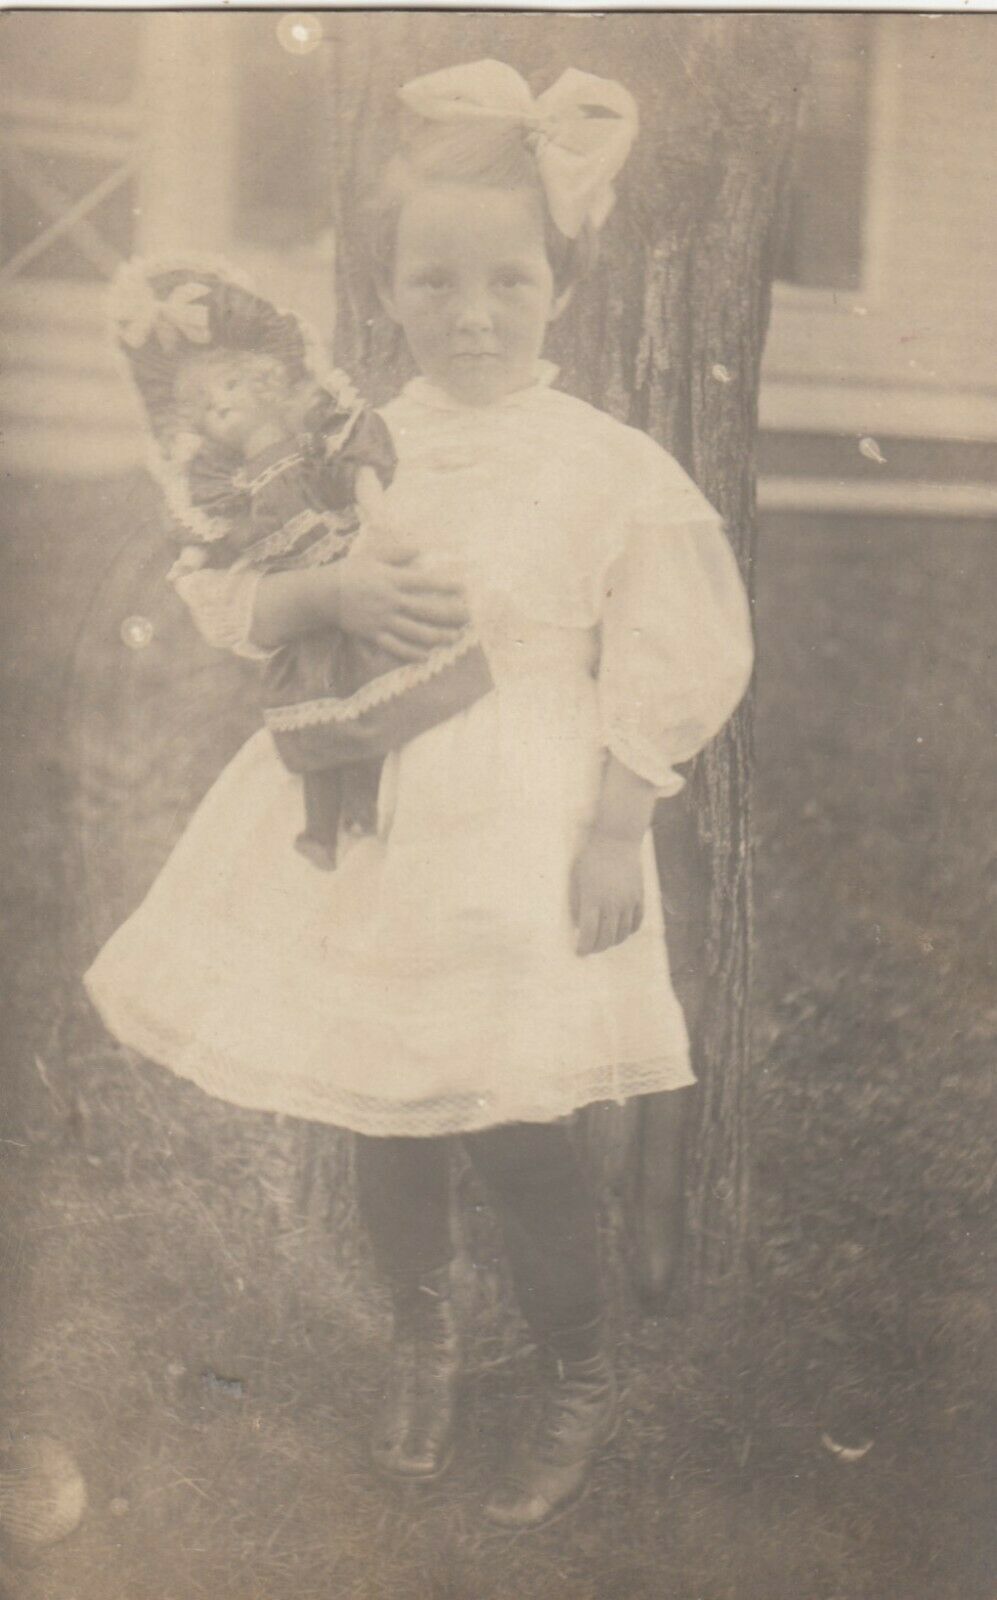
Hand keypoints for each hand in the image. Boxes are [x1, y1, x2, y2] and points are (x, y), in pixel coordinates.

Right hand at [322, 547, 469, 661]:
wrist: (324, 594)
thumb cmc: (350, 571)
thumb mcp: (372, 555)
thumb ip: (397, 553)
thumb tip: (420, 549)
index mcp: (392, 579)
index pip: (425, 582)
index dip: (446, 585)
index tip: (463, 588)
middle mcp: (391, 601)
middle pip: (427, 610)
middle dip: (450, 614)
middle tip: (467, 617)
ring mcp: (383, 620)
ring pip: (416, 632)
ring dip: (438, 636)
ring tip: (454, 638)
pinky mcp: (374, 635)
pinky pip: (396, 647)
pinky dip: (412, 653)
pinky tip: (426, 655)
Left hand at [570, 831, 644, 955]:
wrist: (617, 839)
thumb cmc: (591, 857)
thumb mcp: (577, 879)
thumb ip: (577, 903)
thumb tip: (579, 925)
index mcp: (593, 898)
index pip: (589, 932)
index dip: (584, 946)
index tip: (579, 952)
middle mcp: (612, 903)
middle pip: (607, 937)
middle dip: (597, 947)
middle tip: (591, 949)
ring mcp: (628, 901)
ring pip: (623, 933)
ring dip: (613, 941)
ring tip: (605, 942)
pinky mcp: (639, 896)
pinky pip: (637, 921)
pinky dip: (629, 931)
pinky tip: (622, 932)